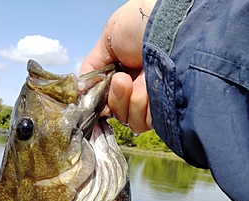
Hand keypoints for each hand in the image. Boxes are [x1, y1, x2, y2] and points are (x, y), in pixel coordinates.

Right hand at [80, 0, 155, 132]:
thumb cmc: (145, 23)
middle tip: (122, 79)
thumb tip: (80, 90)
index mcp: (125, 71)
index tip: (95, 91)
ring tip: (136, 81)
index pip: (105, 97)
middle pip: (114, 112)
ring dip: (126, 101)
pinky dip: (142, 106)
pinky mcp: (164, 112)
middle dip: (114, 98)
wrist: (175, 28)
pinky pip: (142, 122)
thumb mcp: (109, 36)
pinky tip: (149, 89)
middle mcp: (139, 87)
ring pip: (127, 119)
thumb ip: (92, 66)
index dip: (99, 98)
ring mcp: (152, 100)